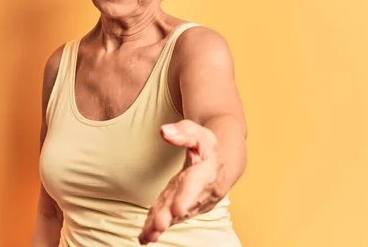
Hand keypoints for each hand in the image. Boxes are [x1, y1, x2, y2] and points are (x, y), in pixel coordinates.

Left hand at [138, 119, 223, 244]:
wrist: (222, 162)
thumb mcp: (199, 133)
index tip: (177, 209)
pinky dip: (157, 228)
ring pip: (177, 215)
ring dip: (163, 225)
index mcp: (207, 170)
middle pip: (186, 204)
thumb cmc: (207, 147)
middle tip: (159, 225)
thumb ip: (183, 132)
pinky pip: (170, 217)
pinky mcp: (182, 206)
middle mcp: (201, 190)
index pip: (197, 183)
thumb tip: (164, 132)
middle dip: (172, 215)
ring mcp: (192, 201)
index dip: (187, 196)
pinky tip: (145, 237)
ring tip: (148, 236)